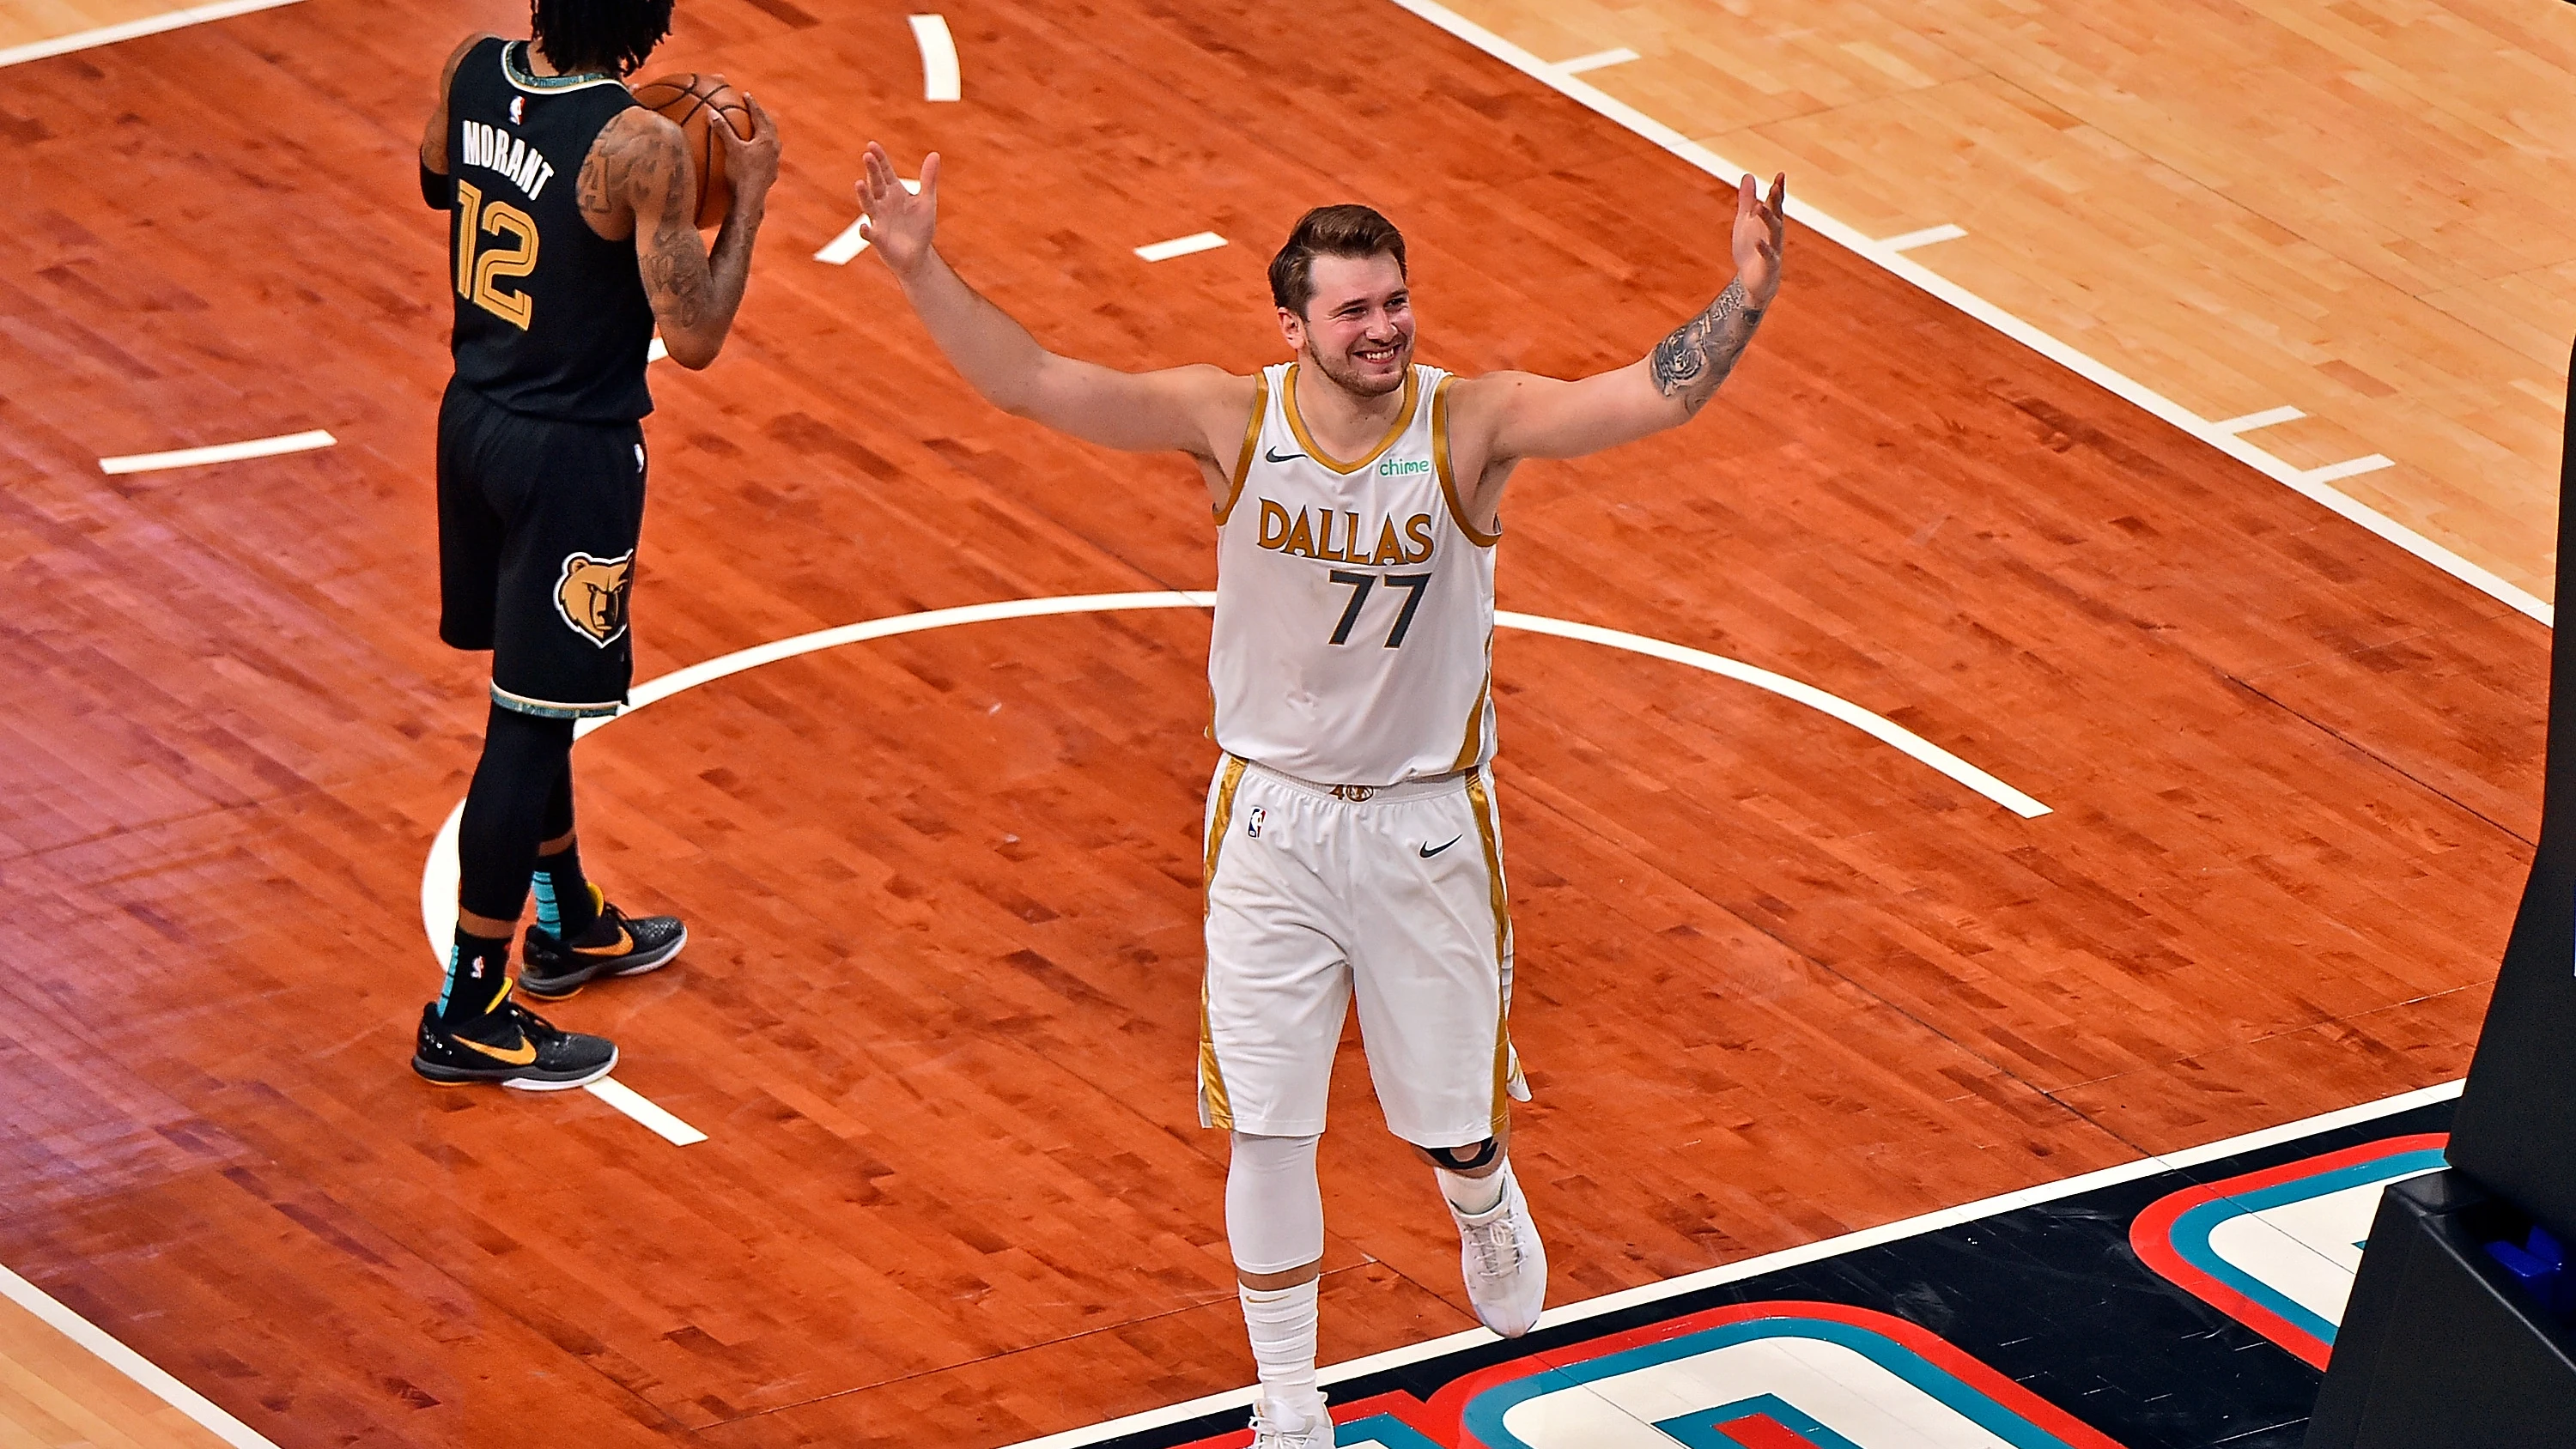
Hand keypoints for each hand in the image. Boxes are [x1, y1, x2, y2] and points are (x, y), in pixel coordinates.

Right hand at [715, 91, 780, 203]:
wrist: (750, 200)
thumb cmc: (741, 173)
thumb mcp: (731, 149)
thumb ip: (723, 130)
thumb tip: (711, 113)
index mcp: (767, 139)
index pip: (760, 115)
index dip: (752, 104)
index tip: (746, 94)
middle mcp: (775, 148)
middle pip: (770, 126)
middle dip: (762, 115)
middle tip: (754, 108)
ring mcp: (775, 162)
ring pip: (772, 141)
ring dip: (764, 132)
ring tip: (757, 128)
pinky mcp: (772, 173)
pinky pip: (768, 155)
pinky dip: (762, 148)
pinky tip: (755, 153)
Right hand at [858, 142, 939, 279]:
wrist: (918, 256)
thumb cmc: (920, 227)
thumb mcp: (926, 201)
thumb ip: (928, 179)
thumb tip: (934, 154)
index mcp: (894, 192)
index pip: (884, 172)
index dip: (879, 159)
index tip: (872, 145)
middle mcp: (883, 203)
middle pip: (875, 184)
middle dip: (872, 171)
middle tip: (867, 156)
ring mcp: (879, 220)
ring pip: (868, 205)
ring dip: (863, 195)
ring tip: (859, 183)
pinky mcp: (879, 240)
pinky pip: (870, 234)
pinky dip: (866, 231)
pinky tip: (864, 227)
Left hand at [1731, 172, 1785, 303]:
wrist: (1753, 281)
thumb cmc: (1751, 248)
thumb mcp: (1745, 221)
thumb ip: (1747, 200)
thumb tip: (1748, 175)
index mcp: (1770, 222)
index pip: (1776, 204)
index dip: (1778, 190)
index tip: (1780, 175)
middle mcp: (1775, 234)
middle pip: (1777, 215)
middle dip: (1776, 201)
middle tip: (1774, 186)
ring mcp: (1774, 250)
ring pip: (1774, 233)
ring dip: (1768, 219)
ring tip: (1761, 206)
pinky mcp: (1769, 266)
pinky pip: (1768, 256)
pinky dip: (1764, 248)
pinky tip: (1758, 241)